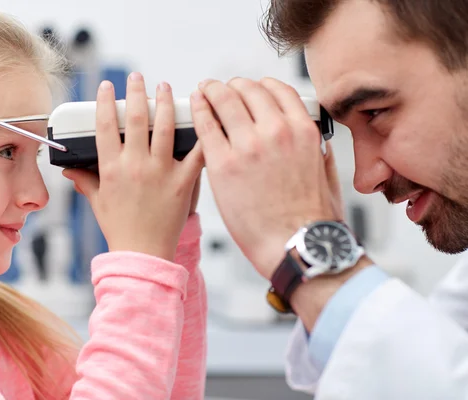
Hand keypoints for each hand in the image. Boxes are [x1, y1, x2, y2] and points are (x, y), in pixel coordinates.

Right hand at [63, 73, 203, 260]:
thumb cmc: (120, 229)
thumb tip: (69, 170)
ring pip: (165, 128)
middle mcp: (136, 166)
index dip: (106, 101)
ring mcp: (161, 172)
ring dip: (166, 103)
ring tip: (166, 88)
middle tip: (139, 78)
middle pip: (137, 118)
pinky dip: (200, 134)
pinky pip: (195, 153)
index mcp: (112, 168)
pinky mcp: (183, 183)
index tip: (108, 86)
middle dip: (137, 92)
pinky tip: (202, 117)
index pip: (106, 125)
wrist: (142, 254)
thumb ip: (85, 181)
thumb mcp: (98, 202)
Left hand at [190, 77, 337, 279]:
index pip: (277, 90)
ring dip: (212, 91)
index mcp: (302, 131)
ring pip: (224, 100)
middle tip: (221, 89)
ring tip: (205, 91)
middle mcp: (276, 131)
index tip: (249, 88)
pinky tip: (196, 106)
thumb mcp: (326, 176)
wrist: (293, 246)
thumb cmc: (310, 220)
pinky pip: (206, 126)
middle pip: (248, 90)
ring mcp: (248, 146)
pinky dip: (199, 110)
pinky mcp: (223, 164)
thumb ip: (319, 153)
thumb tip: (316, 144)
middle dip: (232, 86)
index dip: (258, 86)